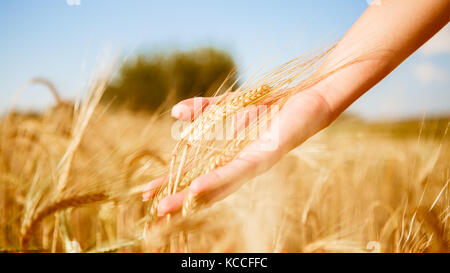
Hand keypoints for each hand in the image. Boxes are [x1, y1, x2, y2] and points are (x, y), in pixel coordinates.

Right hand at [142, 87, 332, 215]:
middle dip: (178, 201)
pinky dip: (216, 180)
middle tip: (152, 214)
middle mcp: (239, 166)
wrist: (306, 97)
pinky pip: (238, 170)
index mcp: (230, 157)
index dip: (172, 185)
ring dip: (191, 197)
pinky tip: (196, 187)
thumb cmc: (270, 106)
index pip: (197, 174)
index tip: (147, 194)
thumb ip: (203, 110)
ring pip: (218, 186)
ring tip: (166, 208)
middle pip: (205, 188)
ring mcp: (252, 164)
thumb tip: (175, 113)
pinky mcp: (266, 157)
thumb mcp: (229, 106)